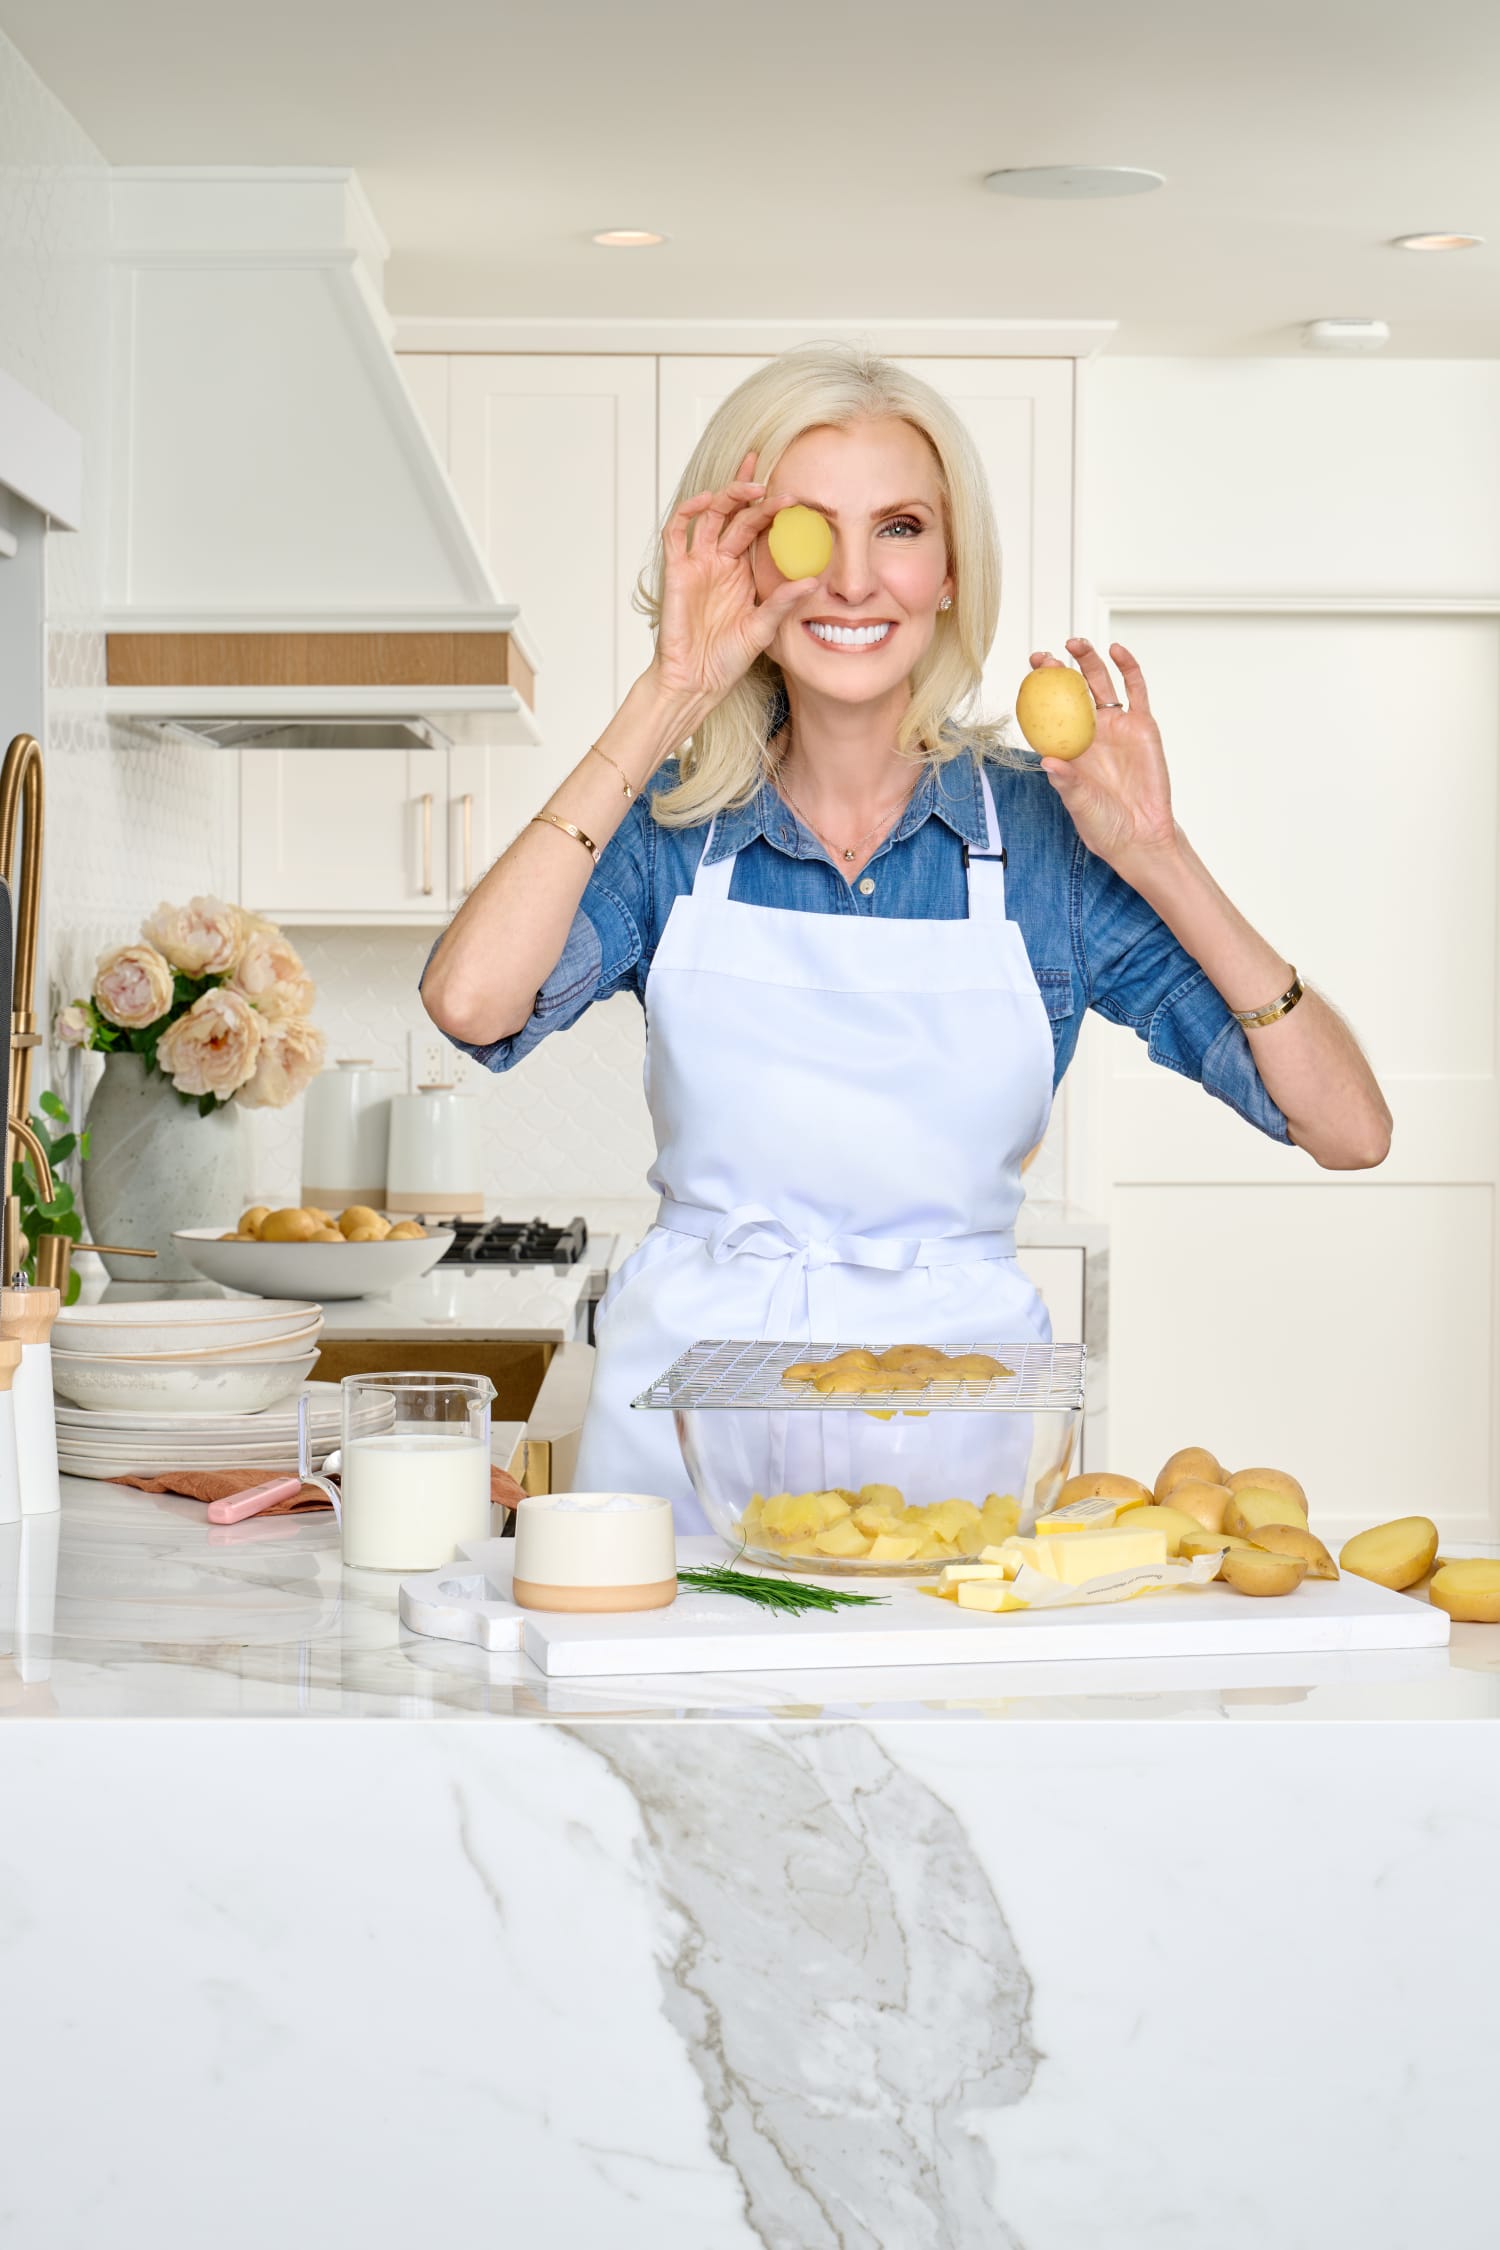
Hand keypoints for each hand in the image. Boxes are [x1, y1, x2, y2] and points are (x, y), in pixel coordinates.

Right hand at [651, 450, 825, 709]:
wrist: (695, 681)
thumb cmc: (726, 660)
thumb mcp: (763, 628)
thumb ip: (783, 601)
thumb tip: (813, 579)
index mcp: (742, 572)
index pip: (757, 529)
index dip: (772, 507)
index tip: (797, 495)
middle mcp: (720, 562)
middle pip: (736, 514)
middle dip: (753, 492)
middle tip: (776, 482)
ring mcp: (697, 564)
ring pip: (711, 516)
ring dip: (728, 496)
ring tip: (751, 485)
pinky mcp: (677, 571)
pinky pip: (677, 532)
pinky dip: (689, 512)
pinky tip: (707, 500)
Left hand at [1031, 639, 1177, 868]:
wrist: (1142, 834)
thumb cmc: (1104, 825)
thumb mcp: (1080, 805)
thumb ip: (1067, 782)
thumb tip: (1048, 760)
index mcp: (1069, 748)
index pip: (1048, 712)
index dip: (1038, 691)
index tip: (1028, 673)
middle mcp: (1090, 732)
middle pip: (1071, 691)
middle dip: (1057, 670)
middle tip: (1044, 656)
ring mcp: (1117, 726)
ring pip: (1101, 684)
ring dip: (1088, 661)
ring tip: (1075, 642)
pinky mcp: (1142, 726)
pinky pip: (1136, 691)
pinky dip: (1128, 668)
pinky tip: (1117, 650)